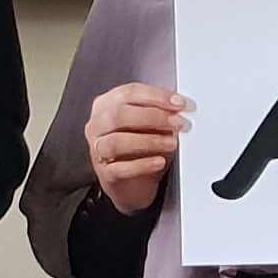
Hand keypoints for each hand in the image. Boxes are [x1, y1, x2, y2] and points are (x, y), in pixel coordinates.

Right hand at [83, 80, 188, 212]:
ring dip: (148, 141)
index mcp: (106, 105)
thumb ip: (160, 113)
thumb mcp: (152, 125)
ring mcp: (98, 150)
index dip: (156, 96)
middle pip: (119, 114)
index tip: (179, 103)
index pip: (129, 93)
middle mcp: (97, 125)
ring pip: (117, 142)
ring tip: (171, 143)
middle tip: (177, 122)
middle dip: (153, 117)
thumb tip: (178, 108)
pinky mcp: (105, 174)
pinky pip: (121, 169)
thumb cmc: (141, 148)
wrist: (134, 183)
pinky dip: (143, 165)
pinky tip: (159, 162)